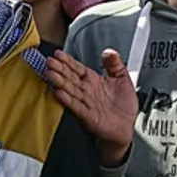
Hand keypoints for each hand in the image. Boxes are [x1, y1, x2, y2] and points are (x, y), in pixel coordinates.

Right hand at [46, 49, 137, 166]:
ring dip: (60, 82)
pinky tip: (59, 92)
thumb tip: (109, 51)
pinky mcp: (88, 116)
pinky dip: (67, 100)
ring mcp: (86, 102)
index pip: (78, 68)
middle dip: (60, 69)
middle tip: (49, 61)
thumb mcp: (123, 78)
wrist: (127, 125)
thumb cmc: (123, 104)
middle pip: (70, 77)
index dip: (68, 61)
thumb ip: (115, 64)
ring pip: (70, 90)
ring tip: (50, 73)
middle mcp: (87, 90)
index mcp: (93, 80)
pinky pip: (76, 106)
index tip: (58, 54)